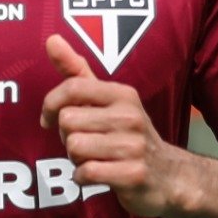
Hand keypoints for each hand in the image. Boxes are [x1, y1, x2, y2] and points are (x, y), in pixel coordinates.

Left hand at [40, 34, 187, 217]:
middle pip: (68, 121)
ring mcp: (134, 146)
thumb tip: (51, 39)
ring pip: (74, 147)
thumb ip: (76, 71)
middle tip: (84, 142)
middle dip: (67, 136)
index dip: (50, 104)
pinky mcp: (133, 175)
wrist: (168, 176)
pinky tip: (98, 174)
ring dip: (75, 158)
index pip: (73, 88)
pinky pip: (86, 173)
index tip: (48, 119)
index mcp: (122, 94)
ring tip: (94, 157)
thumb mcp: (106, 100)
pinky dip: (83, 177)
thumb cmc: (127, 133)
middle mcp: (130, 116)